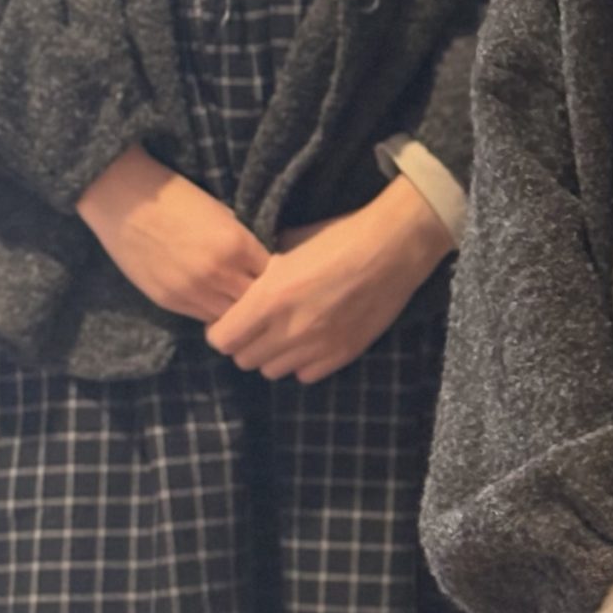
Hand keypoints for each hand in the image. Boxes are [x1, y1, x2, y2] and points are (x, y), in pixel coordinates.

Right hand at [77, 144, 268, 321]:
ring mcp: (192, 291)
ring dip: (235, 310)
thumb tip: (262, 263)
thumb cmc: (175, 197)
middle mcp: (218, 274)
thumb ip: (243, 242)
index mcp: (237, 245)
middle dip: (259, 299)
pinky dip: (212, 311)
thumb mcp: (222, 212)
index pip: (273, 276)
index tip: (273, 275)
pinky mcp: (169, 301)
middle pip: (255, 303)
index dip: (275, 277)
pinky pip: (202, 317)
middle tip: (257, 294)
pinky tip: (212, 299)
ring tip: (234, 299)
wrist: (123, 199)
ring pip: (230, 317)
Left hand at [204, 176, 452, 383]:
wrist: (391, 248)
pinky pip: (306, 375)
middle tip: (255, 326)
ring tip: (283, 335)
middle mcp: (289, 330)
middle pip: (244, 360)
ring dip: (272, 355)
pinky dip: (301, 362)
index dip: (221, 330)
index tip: (229, 319)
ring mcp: (317, 346)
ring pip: (273, 371)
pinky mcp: (342, 354)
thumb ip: (260, 270)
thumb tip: (244, 277)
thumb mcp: (288, 244)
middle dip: (244, 344)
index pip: (222, 340)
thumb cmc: (339, 237)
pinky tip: (309, 341)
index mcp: (269, 299)